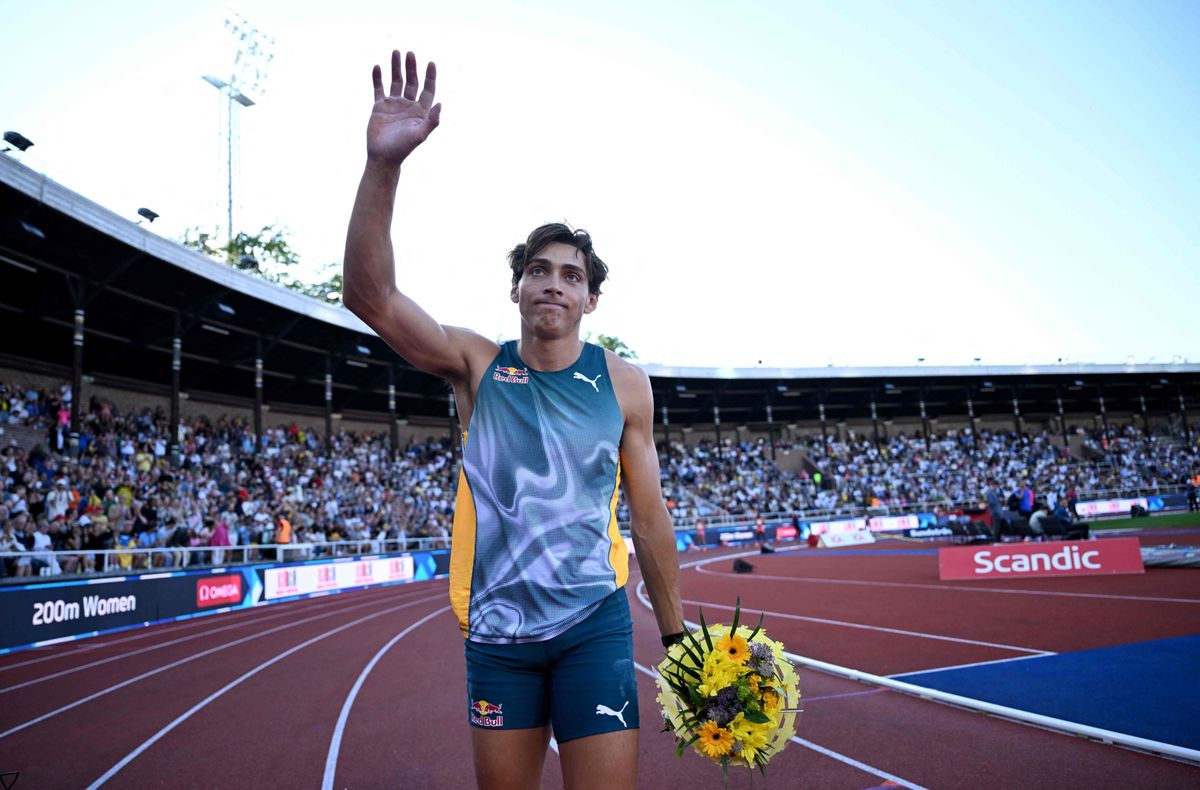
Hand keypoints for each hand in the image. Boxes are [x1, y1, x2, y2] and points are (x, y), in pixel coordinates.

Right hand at [366, 50, 441, 165]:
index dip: (430, 77)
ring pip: (396, 81)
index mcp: (420, 111)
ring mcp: (394, 104)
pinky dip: (377, 78)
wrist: (383, 157)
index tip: (431, 63)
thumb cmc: (403, 148)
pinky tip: (377, 67)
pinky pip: (379, 88)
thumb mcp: (419, 135)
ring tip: (396, 52)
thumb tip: (440, 104)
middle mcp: (408, 105)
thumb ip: (432, 121)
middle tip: (410, 53)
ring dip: (396, 67)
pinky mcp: (380, 106)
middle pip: (412, 82)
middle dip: (411, 67)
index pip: (427, 90)